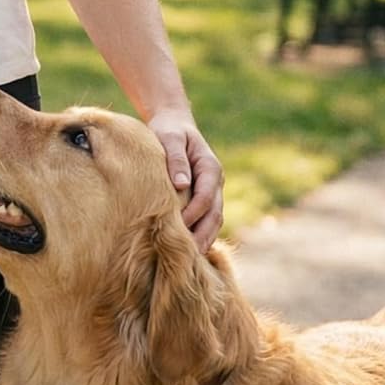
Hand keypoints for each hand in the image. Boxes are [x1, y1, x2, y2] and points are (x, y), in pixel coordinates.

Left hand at [147, 107, 223, 250]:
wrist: (173, 124)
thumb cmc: (168, 131)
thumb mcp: (170, 138)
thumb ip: (175, 160)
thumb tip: (181, 185)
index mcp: (210, 167)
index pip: (206, 198)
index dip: (194, 215)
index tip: (178, 229)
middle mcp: (215, 182)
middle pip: (214, 215)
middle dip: (203, 236)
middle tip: (187, 257)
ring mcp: (211, 192)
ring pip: (213, 221)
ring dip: (203, 239)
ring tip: (188, 260)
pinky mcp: (202, 198)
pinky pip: (205, 220)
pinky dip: (199, 235)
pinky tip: (187, 250)